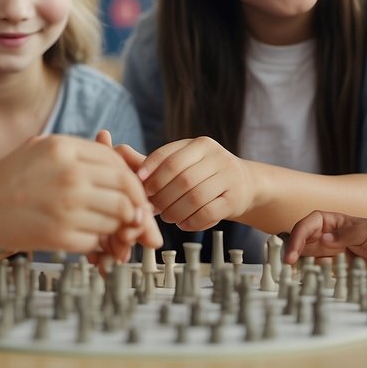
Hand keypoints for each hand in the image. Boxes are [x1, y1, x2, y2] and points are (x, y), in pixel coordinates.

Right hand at [0, 134, 159, 255]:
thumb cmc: (10, 178)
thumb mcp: (43, 147)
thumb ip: (81, 152)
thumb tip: (123, 163)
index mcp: (66, 149)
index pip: (119, 165)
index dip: (134, 183)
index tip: (134, 195)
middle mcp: (69, 175)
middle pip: (126, 193)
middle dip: (136, 208)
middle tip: (135, 218)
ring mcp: (66, 206)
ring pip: (116, 219)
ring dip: (117, 228)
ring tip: (109, 229)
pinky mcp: (59, 235)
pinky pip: (97, 240)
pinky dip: (98, 243)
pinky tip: (88, 239)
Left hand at [137, 137, 254, 231]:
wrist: (244, 184)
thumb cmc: (206, 174)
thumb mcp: (185, 161)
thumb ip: (157, 163)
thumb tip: (122, 157)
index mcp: (200, 144)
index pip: (170, 158)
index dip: (151, 173)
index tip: (139, 186)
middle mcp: (216, 157)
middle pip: (181, 179)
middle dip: (162, 197)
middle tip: (152, 207)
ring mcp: (228, 177)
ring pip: (194, 197)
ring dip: (175, 211)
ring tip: (167, 216)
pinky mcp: (234, 199)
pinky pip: (207, 213)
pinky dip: (191, 221)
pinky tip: (183, 223)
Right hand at [283, 211, 366, 282]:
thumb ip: (346, 235)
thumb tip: (323, 238)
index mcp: (341, 222)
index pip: (312, 223)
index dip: (299, 235)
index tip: (293, 252)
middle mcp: (337, 238)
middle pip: (307, 240)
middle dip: (293, 250)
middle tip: (284, 266)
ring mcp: (342, 255)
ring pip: (314, 258)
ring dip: (302, 265)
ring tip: (290, 276)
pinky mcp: (349, 272)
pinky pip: (328, 274)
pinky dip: (317, 277)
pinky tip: (310, 282)